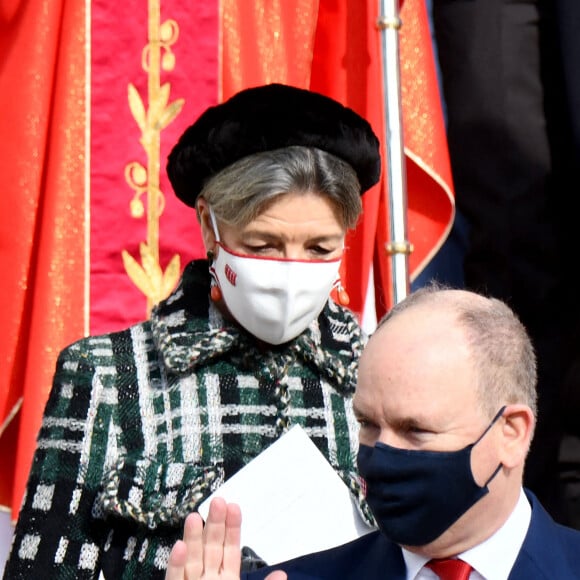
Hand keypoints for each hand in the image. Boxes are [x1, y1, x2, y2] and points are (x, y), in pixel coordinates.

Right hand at [165, 497, 286, 579]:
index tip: (234, 506)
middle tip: (217, 500)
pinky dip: (176, 565)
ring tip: (196, 516)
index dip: (232, 529)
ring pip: (190, 561)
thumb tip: (283, 573)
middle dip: (214, 526)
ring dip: (192, 540)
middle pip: (209, 550)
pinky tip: (179, 547)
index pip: (229, 551)